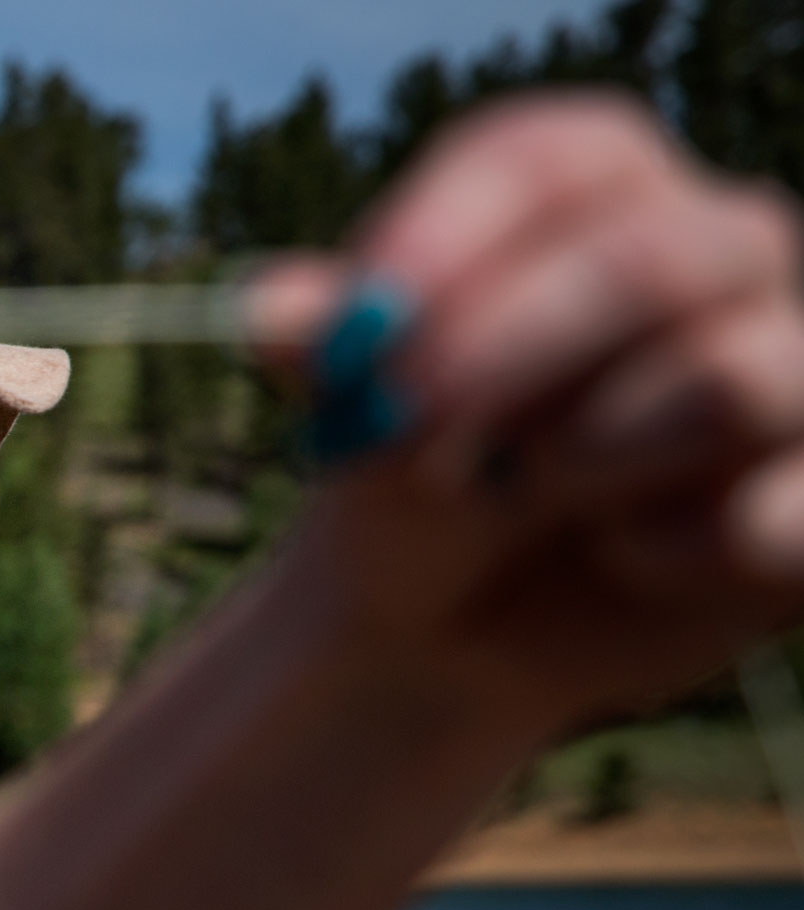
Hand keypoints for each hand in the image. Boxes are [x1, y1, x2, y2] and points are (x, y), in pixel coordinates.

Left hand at [251, 93, 803, 737]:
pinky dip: (662, 556)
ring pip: (731, 380)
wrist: (442, 632)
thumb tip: (271, 310)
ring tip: (527, 495)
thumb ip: (328, 350)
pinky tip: (619, 562)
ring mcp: (790, 370)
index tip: (361, 321)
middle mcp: (721, 256)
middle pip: (657, 261)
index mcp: (601, 198)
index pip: (557, 164)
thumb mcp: (353, 410)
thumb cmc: (406, 485)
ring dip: (584, 460)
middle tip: (409, 423)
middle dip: (514, 351)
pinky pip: (769, 517)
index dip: (453, 236)